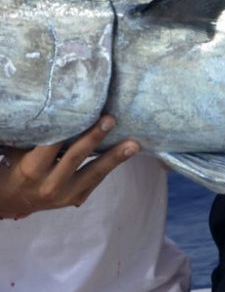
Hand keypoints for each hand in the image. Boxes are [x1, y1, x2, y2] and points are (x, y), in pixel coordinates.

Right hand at [0, 116, 138, 219]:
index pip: (52, 145)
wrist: (12, 200)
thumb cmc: (14, 166)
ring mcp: (64, 195)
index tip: (83, 108)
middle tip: (110, 119)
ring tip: (134, 144)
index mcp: (31, 169)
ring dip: (115, 157)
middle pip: (75, 157)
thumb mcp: (17, 150)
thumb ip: (34, 133)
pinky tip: (128, 152)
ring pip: (93, 173)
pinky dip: (112, 165)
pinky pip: (96, 180)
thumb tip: (48, 103)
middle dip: (94, 138)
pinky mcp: (76, 198)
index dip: (68, 127)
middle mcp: (49, 184)